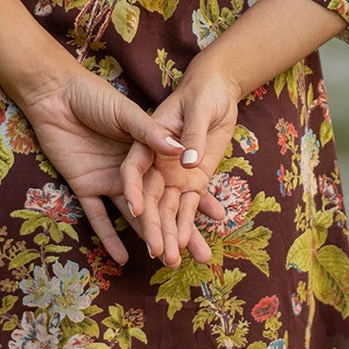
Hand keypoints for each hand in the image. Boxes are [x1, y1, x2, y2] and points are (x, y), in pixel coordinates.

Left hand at [18, 67, 196, 267]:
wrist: (55, 94)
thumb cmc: (94, 96)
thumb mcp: (126, 113)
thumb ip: (151, 133)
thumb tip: (182, 152)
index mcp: (147, 152)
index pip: (177, 180)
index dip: (197, 198)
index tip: (218, 218)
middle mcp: (132, 172)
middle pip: (160, 205)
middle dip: (180, 230)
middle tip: (200, 254)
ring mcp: (109, 181)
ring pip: (133, 217)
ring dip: (150, 238)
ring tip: (169, 261)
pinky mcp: (84, 186)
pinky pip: (98, 217)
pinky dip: (109, 238)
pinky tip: (123, 259)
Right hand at [122, 62, 241, 269]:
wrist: (216, 87)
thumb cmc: (202, 91)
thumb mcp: (198, 108)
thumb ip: (191, 133)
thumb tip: (188, 161)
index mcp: (146, 142)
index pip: (134, 170)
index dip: (133, 189)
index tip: (135, 210)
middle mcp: (153, 163)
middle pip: (149, 198)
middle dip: (153, 227)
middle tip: (160, 254)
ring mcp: (170, 174)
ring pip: (165, 208)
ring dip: (169, 233)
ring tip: (176, 261)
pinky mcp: (191, 180)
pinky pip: (187, 205)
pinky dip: (187, 223)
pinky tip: (187, 245)